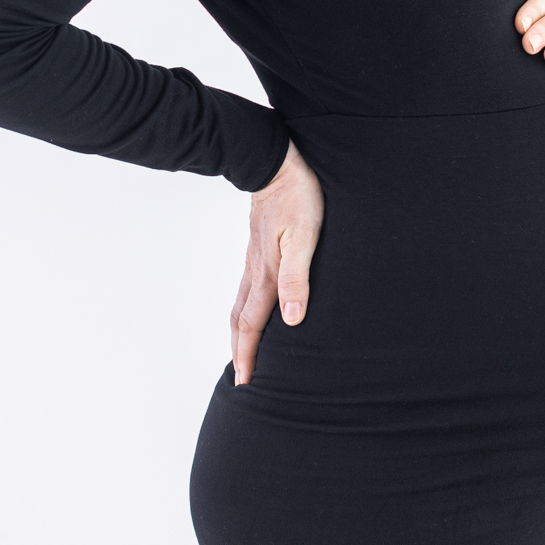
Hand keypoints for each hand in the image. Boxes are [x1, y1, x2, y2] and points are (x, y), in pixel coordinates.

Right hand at [230, 141, 323, 385]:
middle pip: (240, 317)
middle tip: (240, 377)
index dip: (249, 353)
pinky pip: (247, 287)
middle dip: (239, 349)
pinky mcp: (258, 247)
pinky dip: (245, 308)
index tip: (246, 381)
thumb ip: (298, 278)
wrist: (276, 163)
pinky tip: (254, 307)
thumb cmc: (298, 197)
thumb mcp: (305, 237)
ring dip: (239, 331)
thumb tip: (292, 319)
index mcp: (267, 273)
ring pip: (240, 302)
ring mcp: (254, 258)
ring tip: (242, 350)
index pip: (253, 322)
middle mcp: (255, 270)